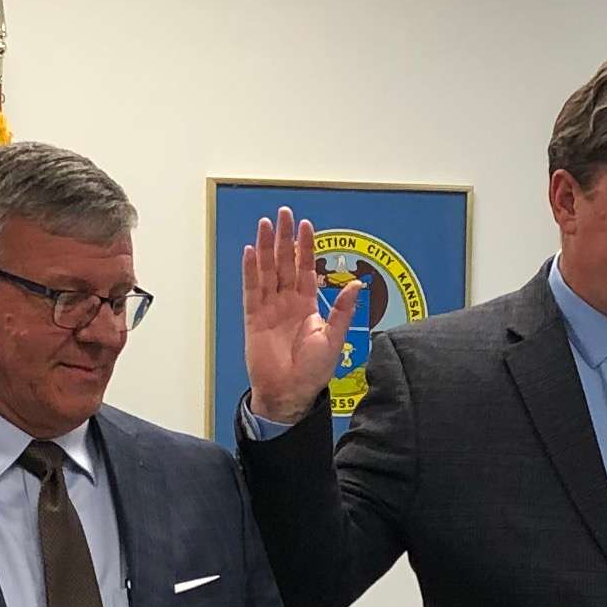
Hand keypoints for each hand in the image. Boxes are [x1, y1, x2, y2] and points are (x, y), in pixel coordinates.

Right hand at [240, 209, 363, 427]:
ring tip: (265, 225)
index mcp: (307, 305)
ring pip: (267, 270)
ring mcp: (269, 308)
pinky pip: (252, 289)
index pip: (305, 268)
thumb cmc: (313, 372)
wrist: (290, 393)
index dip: (305, 247)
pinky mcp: (254, 318)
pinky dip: (250, 271)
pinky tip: (250, 252)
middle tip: (283, 214)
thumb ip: (342, 311)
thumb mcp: (335, 339)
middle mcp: (287, 302)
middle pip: (284, 262)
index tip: (305, 225)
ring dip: (265, 247)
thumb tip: (356, 285)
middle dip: (284, 238)